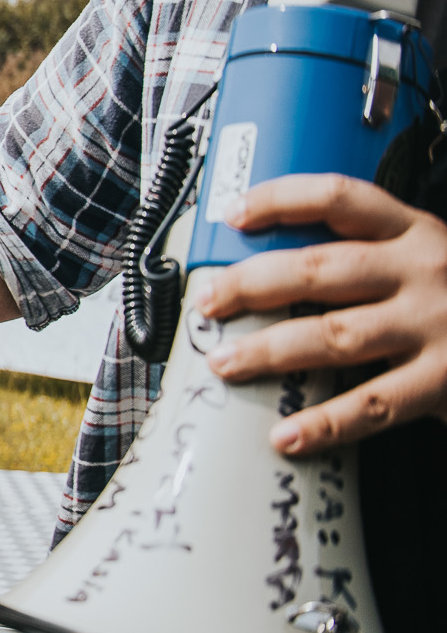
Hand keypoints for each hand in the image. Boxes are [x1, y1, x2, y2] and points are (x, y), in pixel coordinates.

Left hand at [194, 174, 446, 454]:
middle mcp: (422, 271)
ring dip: (270, 350)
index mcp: (414, 232)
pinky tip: (287, 434)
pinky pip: (374, 404)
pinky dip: (325, 423)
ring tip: (226, 362)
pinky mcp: (445, 379)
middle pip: (320, 268)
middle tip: (209, 301)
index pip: (338, 198)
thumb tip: (273, 273)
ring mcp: (434, 325)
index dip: (280, 200)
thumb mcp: (429, 257)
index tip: (233, 215)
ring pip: (334, 335)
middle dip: (252, 285)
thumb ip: (371, 256)